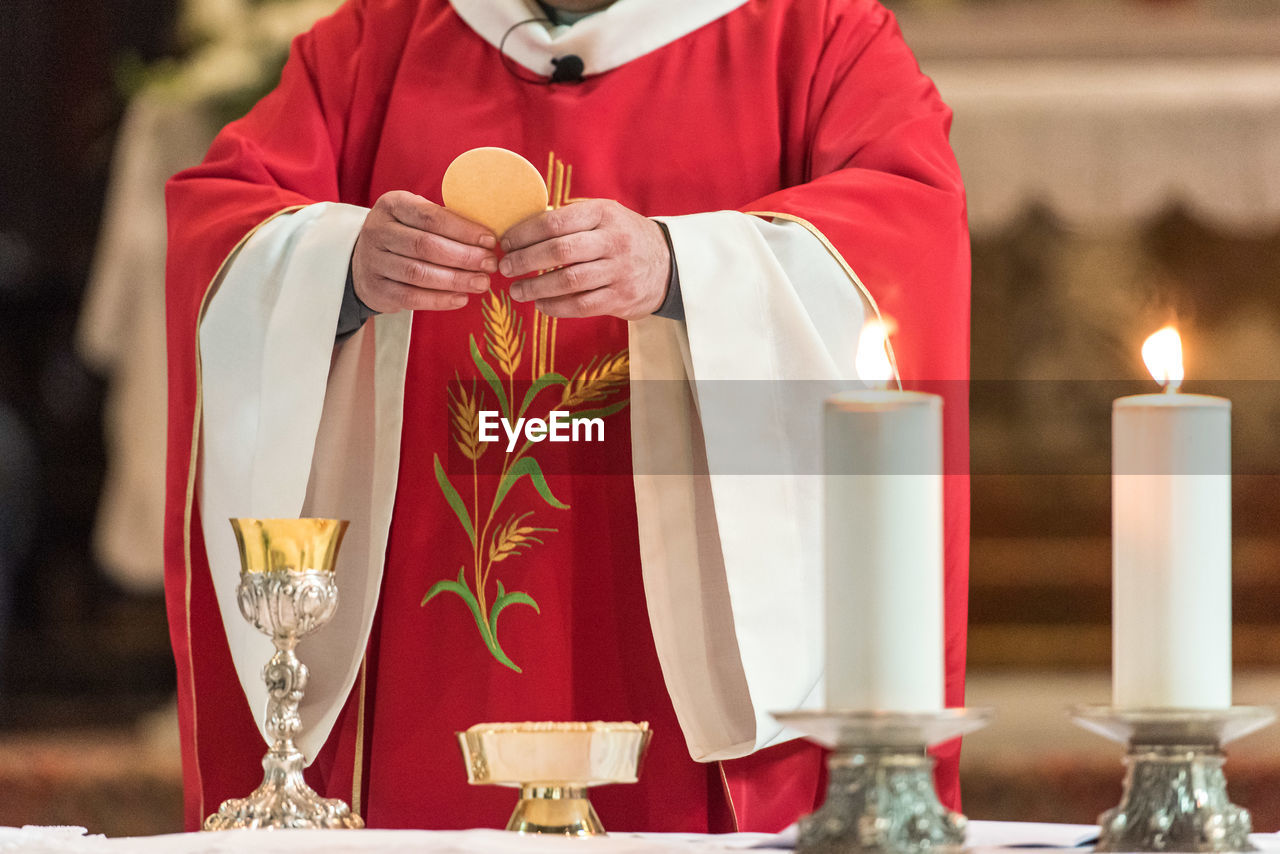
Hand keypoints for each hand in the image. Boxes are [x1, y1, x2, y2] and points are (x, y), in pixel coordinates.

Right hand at [351, 191, 497, 312]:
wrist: (365, 261)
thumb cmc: (405, 235)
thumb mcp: (417, 218)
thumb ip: (445, 222)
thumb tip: (487, 239)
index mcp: (393, 205)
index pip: (431, 216)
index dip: (463, 230)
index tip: (490, 241)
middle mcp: (378, 231)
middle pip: (425, 245)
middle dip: (464, 256)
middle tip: (490, 264)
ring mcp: (373, 261)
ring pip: (418, 273)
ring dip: (455, 280)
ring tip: (481, 283)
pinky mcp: (376, 289)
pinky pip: (411, 297)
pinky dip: (439, 300)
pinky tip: (461, 298)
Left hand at [498, 199, 670, 319]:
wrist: (668, 264)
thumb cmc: (622, 237)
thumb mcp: (604, 216)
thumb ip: (570, 220)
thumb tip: (521, 229)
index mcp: (604, 213)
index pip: (555, 222)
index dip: (525, 233)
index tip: (506, 242)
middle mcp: (613, 240)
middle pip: (560, 251)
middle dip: (525, 260)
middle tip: (505, 267)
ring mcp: (620, 270)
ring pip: (569, 281)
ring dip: (536, 287)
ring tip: (517, 290)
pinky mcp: (622, 297)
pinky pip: (581, 305)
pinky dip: (556, 306)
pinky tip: (541, 304)